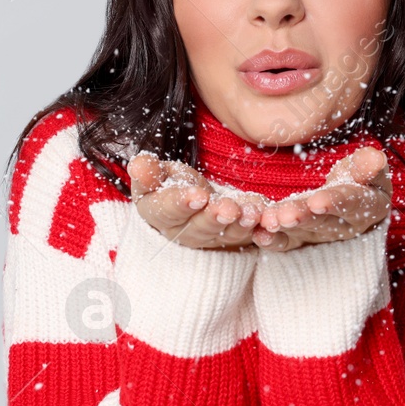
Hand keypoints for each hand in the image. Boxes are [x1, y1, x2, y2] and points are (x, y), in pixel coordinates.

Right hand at [127, 152, 264, 249]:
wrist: (191, 199)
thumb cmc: (168, 183)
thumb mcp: (156, 173)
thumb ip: (148, 171)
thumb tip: (138, 166)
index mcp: (158, 214)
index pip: (167, 210)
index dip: (181, 203)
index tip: (198, 195)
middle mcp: (183, 233)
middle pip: (199, 228)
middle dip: (214, 218)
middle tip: (228, 209)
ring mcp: (211, 239)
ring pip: (227, 234)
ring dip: (240, 224)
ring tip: (252, 212)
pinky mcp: (235, 238)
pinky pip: (249, 234)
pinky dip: (259, 227)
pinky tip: (267, 216)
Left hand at [254, 146, 390, 251]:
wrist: (344, 196)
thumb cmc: (358, 177)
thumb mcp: (366, 168)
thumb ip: (368, 165)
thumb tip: (375, 158)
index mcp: (369, 206)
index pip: (354, 203)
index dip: (336, 202)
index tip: (318, 201)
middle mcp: (345, 226)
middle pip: (324, 221)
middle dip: (303, 217)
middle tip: (285, 216)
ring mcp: (320, 236)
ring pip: (302, 232)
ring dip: (284, 228)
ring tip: (268, 221)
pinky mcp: (300, 241)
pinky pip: (285, 243)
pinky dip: (271, 241)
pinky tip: (258, 235)